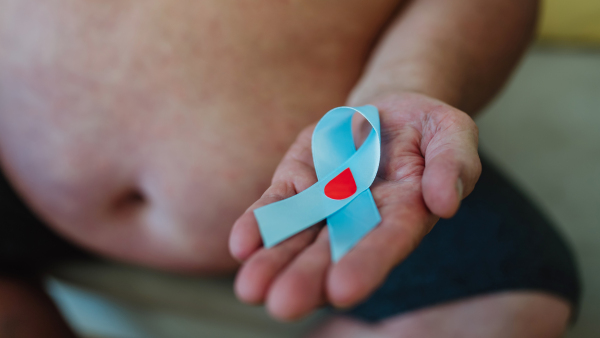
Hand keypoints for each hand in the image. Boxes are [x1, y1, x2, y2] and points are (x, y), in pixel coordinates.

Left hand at [228, 92, 480, 319]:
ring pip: (296, 237)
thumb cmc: (426, 127)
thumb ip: (453, 166)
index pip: (385, 243)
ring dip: (273, 262)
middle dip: (308, 278)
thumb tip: (444, 204)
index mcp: (403, 214)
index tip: (343, 290)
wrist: (387, 110)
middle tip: (283, 305)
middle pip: (332, 252)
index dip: (366, 264)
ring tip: (250, 290)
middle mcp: (359, 218)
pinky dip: (259, 224)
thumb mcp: (452, 134)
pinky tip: (242, 245)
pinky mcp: (297, 181)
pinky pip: (276, 205)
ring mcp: (324, 202)